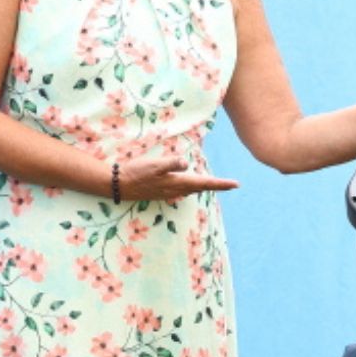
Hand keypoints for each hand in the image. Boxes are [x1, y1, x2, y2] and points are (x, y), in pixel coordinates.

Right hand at [114, 154, 239, 200]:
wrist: (119, 185)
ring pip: (192, 190)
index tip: (236, 184)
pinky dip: (192, 187)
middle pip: (201, 188)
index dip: (221, 184)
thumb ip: (171, 164)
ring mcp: (169, 193)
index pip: (205, 183)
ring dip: (205, 187)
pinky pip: (182, 190)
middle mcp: (176, 190)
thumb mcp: (154, 165)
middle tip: (231, 184)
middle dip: (216, 186)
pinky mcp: (162, 192)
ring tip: (216, 184)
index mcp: (178, 182)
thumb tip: (186, 163)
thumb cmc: (136, 172)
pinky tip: (191, 185)